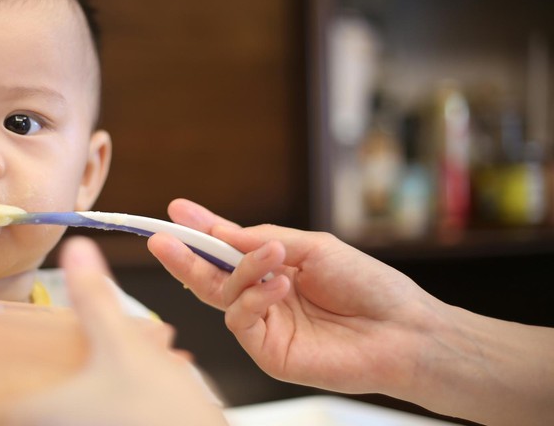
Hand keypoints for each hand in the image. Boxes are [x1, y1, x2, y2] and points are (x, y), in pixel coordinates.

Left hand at [0, 235, 227, 425]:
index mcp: (39, 411)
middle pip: (9, 416)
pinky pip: (75, 419)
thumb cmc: (158, 414)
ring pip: (44, 417)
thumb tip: (78, 252)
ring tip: (51, 376)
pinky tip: (93, 391)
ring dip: (39, 400)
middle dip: (1, 398)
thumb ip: (94, 299)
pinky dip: (72, 406)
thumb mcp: (122, 344)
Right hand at [147, 199, 440, 395]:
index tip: (177, 211)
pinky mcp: (268, 352)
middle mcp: (264, 297)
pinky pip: (240, 321)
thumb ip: (264, 241)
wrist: (402, 329)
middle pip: (211, 278)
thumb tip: (222, 231)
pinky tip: (279, 286)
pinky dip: (253, 299)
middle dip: (185, 256)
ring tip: (270, 257)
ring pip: (224, 296)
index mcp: (275, 269)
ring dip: (240, 271)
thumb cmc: (367, 285)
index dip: (202, 231)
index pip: (228, 250)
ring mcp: (265, 326)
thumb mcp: (313, 248)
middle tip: (161, 239)